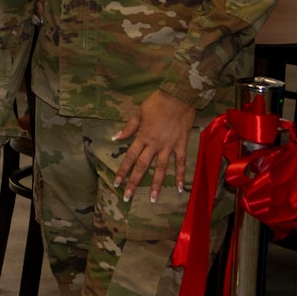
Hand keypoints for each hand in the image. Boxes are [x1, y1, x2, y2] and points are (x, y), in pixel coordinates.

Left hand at [114, 90, 196, 204]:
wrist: (179, 96)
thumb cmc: (157, 102)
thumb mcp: (139, 113)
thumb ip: (128, 128)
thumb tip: (115, 138)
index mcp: (142, 137)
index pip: (130, 157)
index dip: (122, 170)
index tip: (116, 183)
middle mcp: (154, 144)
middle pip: (142, 166)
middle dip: (134, 182)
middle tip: (127, 197)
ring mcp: (169, 146)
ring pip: (161, 168)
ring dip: (156, 184)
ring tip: (152, 199)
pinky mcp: (182, 145)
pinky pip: (181, 162)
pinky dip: (180, 175)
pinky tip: (179, 188)